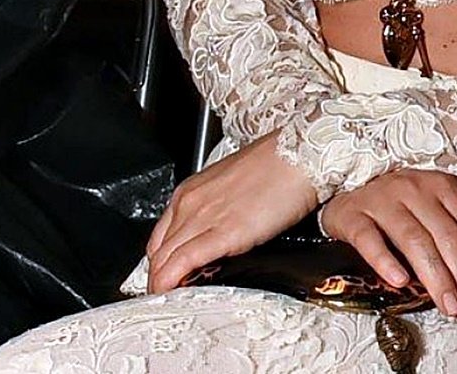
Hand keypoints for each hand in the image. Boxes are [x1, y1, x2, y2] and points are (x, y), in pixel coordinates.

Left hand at [146, 131, 316, 294]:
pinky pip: (184, 261)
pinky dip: (171, 281)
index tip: (164, 278)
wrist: (298, 155)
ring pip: (165, 260)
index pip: (159, 237)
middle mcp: (191, 202)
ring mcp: (205, 216)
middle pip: (158, 252)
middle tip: (165, 297)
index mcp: (191, 191)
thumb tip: (211, 238)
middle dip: (157, 279)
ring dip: (162, 285)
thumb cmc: (274, 167)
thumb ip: (214, 211)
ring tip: (169, 302)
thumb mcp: (231, 188)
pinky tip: (171, 293)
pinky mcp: (224, 232)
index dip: (159, 264)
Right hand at [320, 169, 456, 321]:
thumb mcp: (443, 203)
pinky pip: (370, 239)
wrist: (351, 194)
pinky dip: (386, 261)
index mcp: (443, 186)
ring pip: (416, 241)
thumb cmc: (403, 204)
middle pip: (449, 237)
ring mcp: (384, 200)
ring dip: (436, 278)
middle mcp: (415, 189)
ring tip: (448, 306)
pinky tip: (399, 282)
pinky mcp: (355, 215)